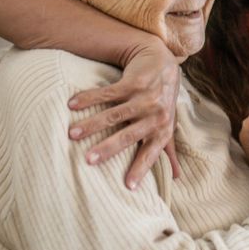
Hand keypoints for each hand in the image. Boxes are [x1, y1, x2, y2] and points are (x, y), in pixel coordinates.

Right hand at [66, 41, 181, 187]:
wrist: (162, 62)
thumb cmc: (163, 101)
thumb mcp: (168, 125)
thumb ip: (169, 151)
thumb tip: (177, 177)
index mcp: (162, 131)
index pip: (150, 153)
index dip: (140, 169)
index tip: (128, 186)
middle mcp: (156, 115)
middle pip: (128, 135)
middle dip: (108, 149)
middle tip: (88, 160)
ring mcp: (144, 98)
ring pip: (114, 114)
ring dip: (91, 124)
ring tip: (71, 134)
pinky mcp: (133, 82)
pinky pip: (108, 93)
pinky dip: (89, 98)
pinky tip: (71, 104)